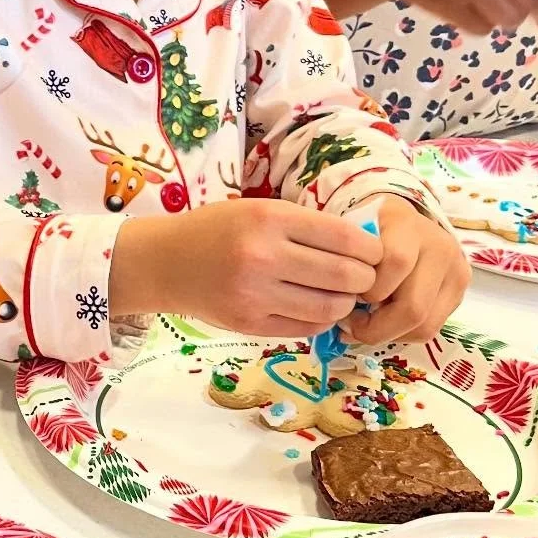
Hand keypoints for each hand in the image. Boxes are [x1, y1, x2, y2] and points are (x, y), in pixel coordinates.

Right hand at [110, 200, 380, 334]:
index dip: (370, 249)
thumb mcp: (258, 210)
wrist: (164, 262)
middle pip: (344, 276)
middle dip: (365, 279)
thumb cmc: (216, 229)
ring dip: (346, 303)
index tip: (373, 253)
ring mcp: (255, 295)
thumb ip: (305, 226)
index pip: (344, 238)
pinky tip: (316, 307)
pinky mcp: (249, 324)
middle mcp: (263, 256)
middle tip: (365, 278)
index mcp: (268, 218)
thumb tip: (363, 246)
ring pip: (330, 307)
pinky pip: (306, 327)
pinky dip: (321, 319)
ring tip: (341, 294)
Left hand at [344, 196, 469, 345]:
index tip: (345, 296)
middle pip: (413, 307)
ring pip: (424, 326)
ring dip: (389, 334)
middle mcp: (440, 248)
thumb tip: (337, 315)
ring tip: (368, 324)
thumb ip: (345, 264)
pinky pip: (431, 329)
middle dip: (376, 327)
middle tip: (351, 325)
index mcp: (408, 225)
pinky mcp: (460, 293)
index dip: (367, 290)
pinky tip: (386, 321)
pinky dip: (403, 334)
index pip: (395, 264)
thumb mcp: (352, 235)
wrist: (404, 222)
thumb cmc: (369, 231)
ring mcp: (456, 272)